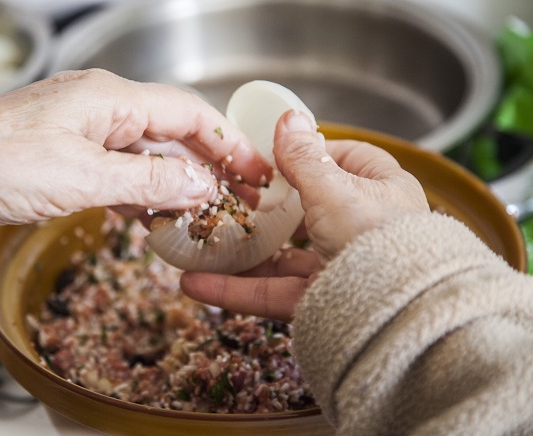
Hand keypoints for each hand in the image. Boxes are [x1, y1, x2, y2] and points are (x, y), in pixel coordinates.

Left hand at [0, 69, 272, 238]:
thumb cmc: (0, 166)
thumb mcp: (86, 177)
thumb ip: (151, 180)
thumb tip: (202, 185)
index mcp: (112, 99)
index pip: (189, 112)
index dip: (228, 142)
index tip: (257, 171)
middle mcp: (104, 110)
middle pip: (173, 134)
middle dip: (209, 167)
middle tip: (241, 200)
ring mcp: (87, 135)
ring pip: (149, 156)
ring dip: (177, 185)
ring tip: (207, 216)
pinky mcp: (71, 160)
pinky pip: (121, 174)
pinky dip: (144, 195)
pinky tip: (158, 217)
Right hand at [181, 110, 429, 321]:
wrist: (398, 317)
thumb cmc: (375, 237)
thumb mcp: (335, 190)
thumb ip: (305, 159)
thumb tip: (289, 117)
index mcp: (383, 191)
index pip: (350, 160)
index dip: (314, 153)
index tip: (278, 154)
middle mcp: (365, 229)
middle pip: (309, 211)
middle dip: (268, 210)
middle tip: (234, 200)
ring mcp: (342, 268)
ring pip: (285, 258)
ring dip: (241, 256)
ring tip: (201, 247)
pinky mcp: (322, 303)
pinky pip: (275, 292)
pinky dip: (237, 290)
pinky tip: (197, 285)